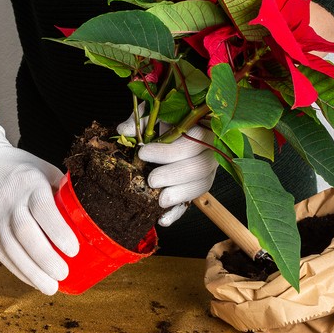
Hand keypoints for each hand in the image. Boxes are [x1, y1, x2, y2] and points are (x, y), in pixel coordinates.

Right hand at [0, 122, 79, 294]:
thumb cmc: (18, 166)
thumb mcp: (42, 168)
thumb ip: (61, 189)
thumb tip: (87, 211)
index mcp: (29, 183)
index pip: (43, 209)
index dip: (58, 232)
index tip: (73, 250)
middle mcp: (10, 201)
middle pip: (25, 233)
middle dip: (45, 258)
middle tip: (63, 273)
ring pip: (11, 248)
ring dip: (31, 272)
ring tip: (51, 287)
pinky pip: (1, 254)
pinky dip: (18, 270)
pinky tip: (33, 280)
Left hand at [117, 109, 217, 226]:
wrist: (171, 130)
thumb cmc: (164, 121)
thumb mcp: (154, 114)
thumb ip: (141, 120)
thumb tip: (124, 131)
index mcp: (202, 129)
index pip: (194, 141)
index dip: (169, 151)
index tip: (143, 153)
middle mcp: (209, 152)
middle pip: (201, 167)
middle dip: (174, 174)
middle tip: (152, 179)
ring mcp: (206, 172)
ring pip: (201, 185)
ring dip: (180, 195)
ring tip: (159, 200)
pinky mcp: (195, 188)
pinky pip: (191, 202)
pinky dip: (176, 213)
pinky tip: (162, 219)